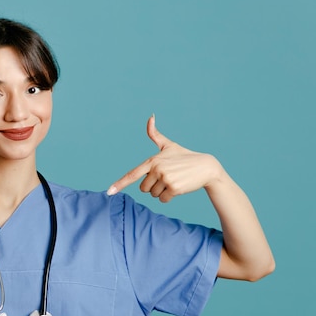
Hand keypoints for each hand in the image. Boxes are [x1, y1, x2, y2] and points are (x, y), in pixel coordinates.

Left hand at [107, 115, 223, 201]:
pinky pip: (163, 199)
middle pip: (143, 188)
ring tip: (173, 181)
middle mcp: (156, 169)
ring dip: (162, 192)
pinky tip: (178, 188)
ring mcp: (165, 178)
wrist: (206, 167)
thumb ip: (155, 135)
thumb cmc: (185, 157)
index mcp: (152, 160)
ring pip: (153, 194)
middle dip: (153, 186)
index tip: (109, 192)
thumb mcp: (168, 146)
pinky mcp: (174, 188)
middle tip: (166, 178)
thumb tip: (150, 116)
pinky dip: (169, 197)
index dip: (120, 184)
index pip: (132, 174)